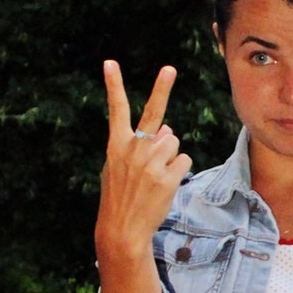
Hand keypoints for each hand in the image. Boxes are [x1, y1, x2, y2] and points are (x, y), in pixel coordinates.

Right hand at [95, 60, 191, 257]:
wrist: (123, 229)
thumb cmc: (120, 198)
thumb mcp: (118, 169)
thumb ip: (139, 147)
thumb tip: (169, 130)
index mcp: (117, 145)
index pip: (116, 110)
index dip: (113, 85)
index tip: (110, 63)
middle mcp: (134, 148)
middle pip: (156, 115)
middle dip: (162, 87)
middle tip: (169, 69)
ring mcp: (151, 161)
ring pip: (173, 143)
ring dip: (170, 156)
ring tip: (155, 178)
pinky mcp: (168, 175)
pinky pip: (183, 160)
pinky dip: (178, 171)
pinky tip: (164, 186)